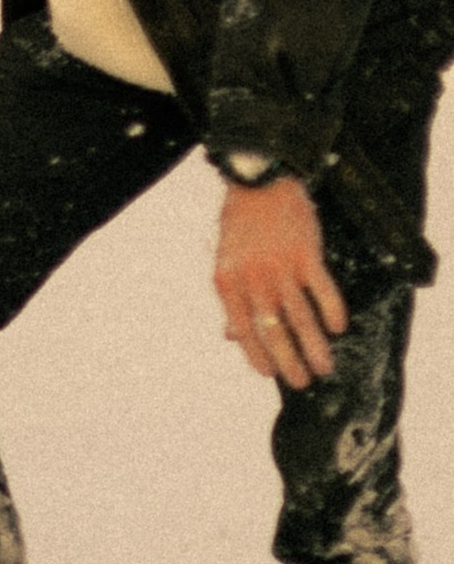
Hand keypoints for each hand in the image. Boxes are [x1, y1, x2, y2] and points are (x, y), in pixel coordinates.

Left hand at [213, 176, 345, 389]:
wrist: (258, 182)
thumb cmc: (240, 225)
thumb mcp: (225, 262)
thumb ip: (232, 300)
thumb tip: (231, 336)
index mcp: (227, 284)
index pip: (243, 331)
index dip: (257, 356)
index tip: (270, 375)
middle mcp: (253, 280)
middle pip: (273, 331)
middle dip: (289, 361)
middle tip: (302, 382)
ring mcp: (280, 267)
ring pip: (300, 317)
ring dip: (314, 346)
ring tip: (324, 367)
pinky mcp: (305, 254)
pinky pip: (322, 289)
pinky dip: (332, 310)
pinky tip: (338, 328)